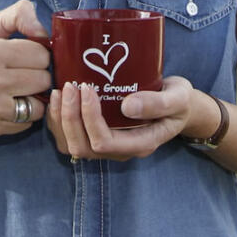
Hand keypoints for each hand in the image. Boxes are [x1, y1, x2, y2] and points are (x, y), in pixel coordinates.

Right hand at [0, 0, 51, 138]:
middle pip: (43, 80)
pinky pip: (25, 124)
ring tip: (19, 91)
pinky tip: (8, 106)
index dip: (38, 55)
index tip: (27, 57)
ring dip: (32, 99)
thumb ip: (18, 15)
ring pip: (38, 106)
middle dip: (38, 76)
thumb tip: (42, 31)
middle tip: (23, 74)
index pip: (41, 55)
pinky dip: (22, 116)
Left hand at [47, 76, 197, 160]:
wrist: (177, 105)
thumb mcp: (177, 98)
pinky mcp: (97, 135)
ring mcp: (108, 145)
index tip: (88, 87)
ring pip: (72, 146)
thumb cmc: (178, 100)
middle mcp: (120, 150)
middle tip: (70, 86)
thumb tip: (127, 106)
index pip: (104, 142)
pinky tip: (59, 96)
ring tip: (60, 90)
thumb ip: (157, 104)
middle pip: (83, 147)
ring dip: (61, 120)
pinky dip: (58, 120)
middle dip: (70, 117)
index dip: (90, 117)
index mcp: (140, 144)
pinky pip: (70, 137)